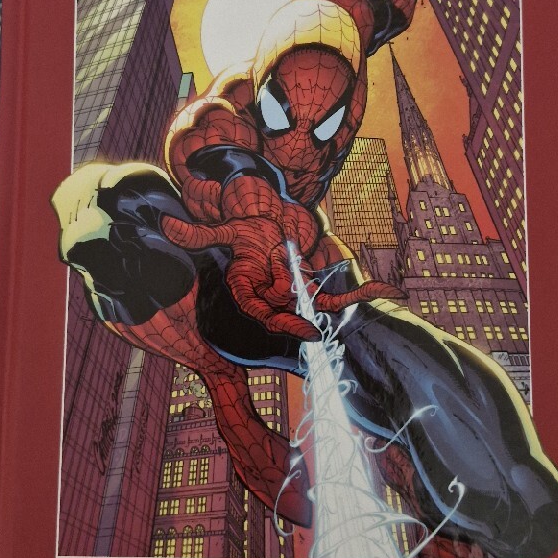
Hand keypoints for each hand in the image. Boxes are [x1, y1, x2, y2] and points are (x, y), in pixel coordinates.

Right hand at [160, 210, 399, 343]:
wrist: (258, 228)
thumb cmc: (242, 232)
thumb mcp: (225, 230)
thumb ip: (197, 234)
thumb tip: (167, 226)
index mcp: (252, 292)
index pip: (268, 314)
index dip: (288, 325)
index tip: (309, 330)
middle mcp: (274, 299)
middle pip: (299, 312)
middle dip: (320, 318)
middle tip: (346, 326)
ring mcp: (296, 296)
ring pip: (322, 306)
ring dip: (350, 302)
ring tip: (379, 297)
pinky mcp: (313, 289)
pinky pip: (339, 294)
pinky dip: (363, 292)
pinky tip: (390, 288)